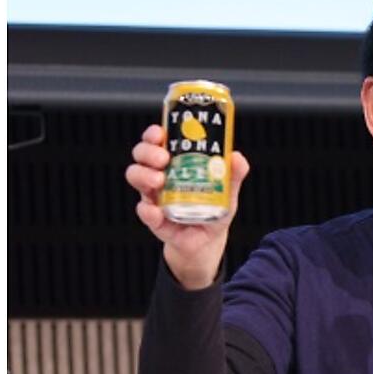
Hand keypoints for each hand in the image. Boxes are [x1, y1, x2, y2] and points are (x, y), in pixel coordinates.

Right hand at [124, 124, 249, 289]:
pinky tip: (155, 211)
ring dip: (144, 175)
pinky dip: (147, 210)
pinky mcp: (153, 218)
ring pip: (136, 177)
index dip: (154, 134)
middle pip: (141, 155)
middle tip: (163, 159)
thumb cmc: (214, 209)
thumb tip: (237, 157)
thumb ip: (234, 174)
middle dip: (148, 152)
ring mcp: (153, 196)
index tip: (160, 133)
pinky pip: (144, 211)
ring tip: (159, 181)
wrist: (209, 240)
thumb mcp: (228, 191)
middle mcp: (159, 175)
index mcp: (175, 162)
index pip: (157, 141)